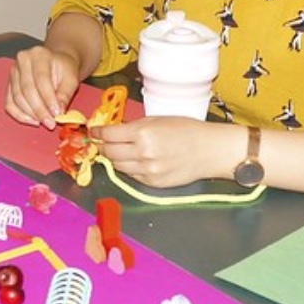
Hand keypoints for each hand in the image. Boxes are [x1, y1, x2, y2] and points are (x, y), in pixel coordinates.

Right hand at [6, 45, 81, 128]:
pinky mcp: (9, 84)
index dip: (48, 99)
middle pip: (27, 89)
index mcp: (39, 54)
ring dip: (30, 114)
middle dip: (39, 110)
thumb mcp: (71, 78)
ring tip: (44, 122)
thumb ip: (65, 94)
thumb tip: (58, 112)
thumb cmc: (64, 69)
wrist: (56, 63)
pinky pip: (10, 103)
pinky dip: (20, 115)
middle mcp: (22, 60)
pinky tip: (33, 121)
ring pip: (17, 98)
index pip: (41, 79)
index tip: (57, 113)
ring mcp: (13, 72)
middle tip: (50, 123)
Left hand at [95, 117, 216, 187]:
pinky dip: (130, 168)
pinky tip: (136, 161)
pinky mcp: (152, 183)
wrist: (209, 150)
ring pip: (118, 166)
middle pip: (109, 152)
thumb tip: (114, 131)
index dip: (98, 133)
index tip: (95, 131)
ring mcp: (147, 170)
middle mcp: (142, 153)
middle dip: (103, 146)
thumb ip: (135, 126)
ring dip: (115, 158)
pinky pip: (132, 176)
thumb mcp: (158, 120)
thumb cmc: (186, 130)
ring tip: (119, 152)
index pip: (108, 135)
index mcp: (142, 133)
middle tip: (103, 143)